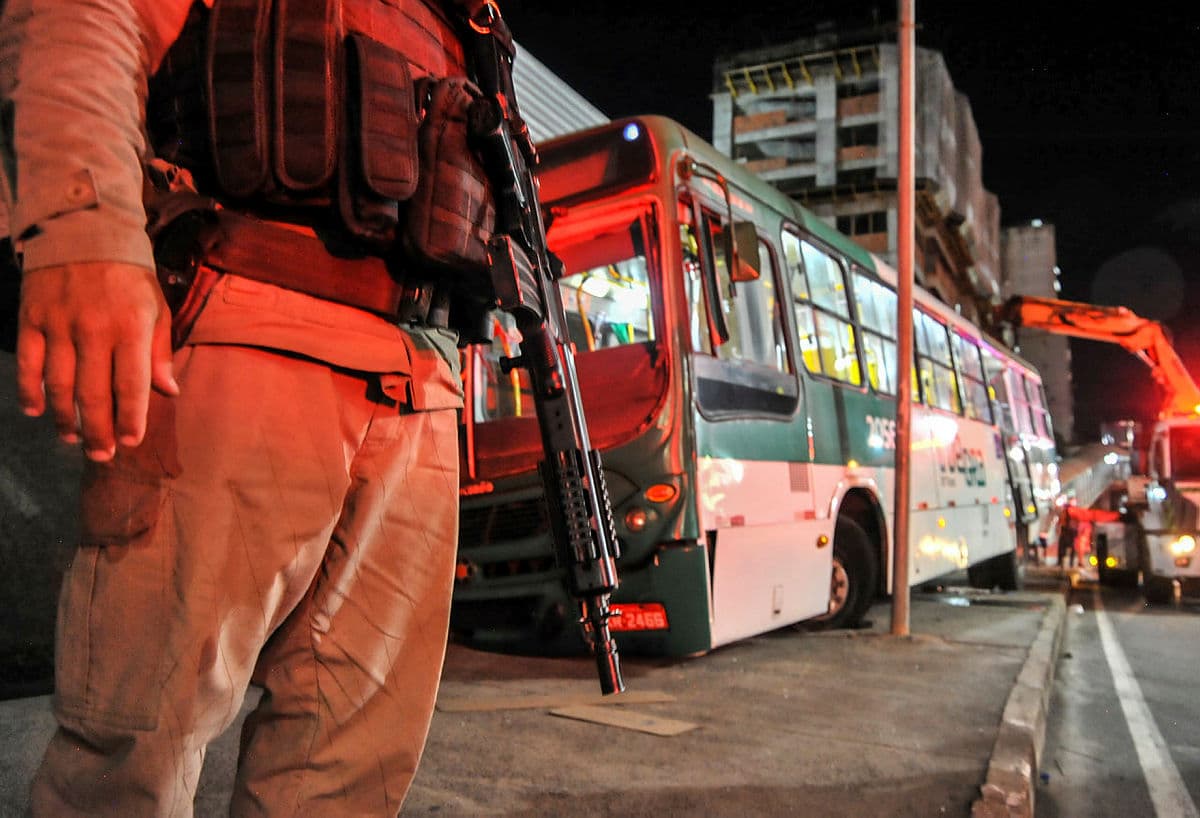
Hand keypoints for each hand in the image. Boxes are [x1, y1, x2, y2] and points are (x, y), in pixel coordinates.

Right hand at [15, 262, 178, 460]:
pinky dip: (31, 391)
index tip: (130, 442)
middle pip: (93, 393)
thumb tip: (168, 391)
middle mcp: (94, 329)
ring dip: (65, 418)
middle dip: (98, 431)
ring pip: (59, 385)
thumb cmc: (128, 275)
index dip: (131, 418)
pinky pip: (28, 364)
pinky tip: (38, 411)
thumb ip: (160, 351)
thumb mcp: (156, 307)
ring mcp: (58, 325)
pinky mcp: (31, 319)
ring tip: (73, 439)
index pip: (131, 385)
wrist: (82, 229)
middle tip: (102, 455)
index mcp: (131, 327)